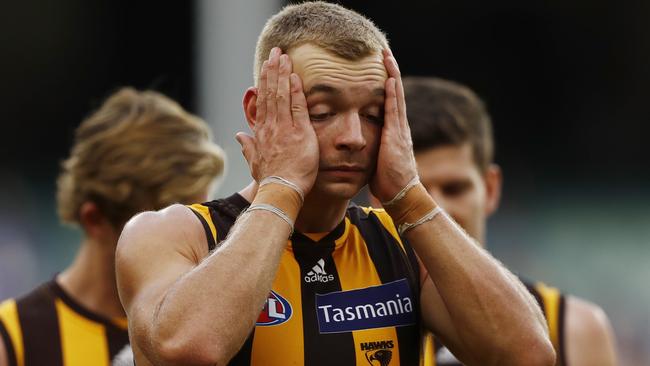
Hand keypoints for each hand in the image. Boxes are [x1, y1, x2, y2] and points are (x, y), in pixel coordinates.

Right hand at [236, 47, 318, 194]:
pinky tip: (295, 77)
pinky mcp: (300, 133)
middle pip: (270, 93)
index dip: (264, 82)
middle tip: (275, 52)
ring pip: (282, 95)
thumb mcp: (255, 162)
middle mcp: (271, 127)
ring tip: (284, 57)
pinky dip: (296, 91)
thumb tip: (239, 136)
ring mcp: (284, 129)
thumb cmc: (270, 180)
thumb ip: (248, 147)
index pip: (262, 101)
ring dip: (283, 74)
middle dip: (273, 70)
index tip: (266, 67)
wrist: (280, 192)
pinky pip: (297, 108)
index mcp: (261, 133)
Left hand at [369, 49, 418, 202]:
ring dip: (392, 75)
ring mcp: (399, 130)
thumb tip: (357, 145)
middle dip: (390, 72)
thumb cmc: (387, 182)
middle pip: (394, 92)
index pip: (388, 101)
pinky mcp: (396, 136)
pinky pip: (394, 110)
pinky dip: (393, 93)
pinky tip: (389, 79)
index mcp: (393, 131)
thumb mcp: (376, 160)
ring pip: (396, 96)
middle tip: (384, 51)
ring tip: (387, 56)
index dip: (385, 83)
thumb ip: (371, 148)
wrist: (401, 194)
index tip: (380, 67)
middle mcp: (398, 126)